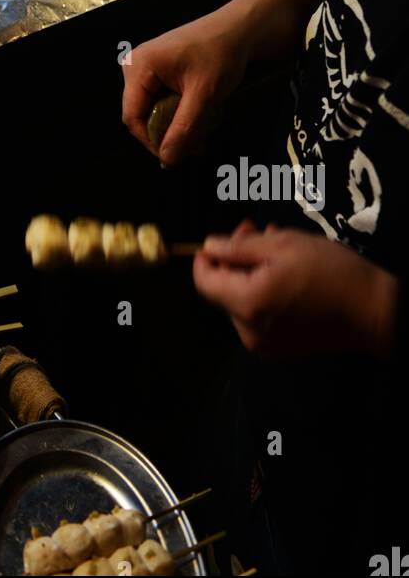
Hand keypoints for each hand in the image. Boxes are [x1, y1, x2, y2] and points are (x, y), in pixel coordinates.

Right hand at [121, 11, 248, 165]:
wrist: (238, 29)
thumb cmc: (221, 55)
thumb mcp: (204, 95)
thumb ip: (183, 128)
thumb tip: (167, 160)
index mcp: (139, 67)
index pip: (132, 116)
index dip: (151, 141)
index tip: (175, 157)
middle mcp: (135, 65)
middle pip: (143, 114)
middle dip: (171, 132)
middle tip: (199, 143)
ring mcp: (146, 67)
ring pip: (155, 110)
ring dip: (180, 124)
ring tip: (208, 124)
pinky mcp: (158, 70)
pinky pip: (162, 100)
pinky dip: (182, 111)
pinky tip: (204, 111)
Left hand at [193, 222, 397, 357]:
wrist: (372, 311)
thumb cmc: (330, 272)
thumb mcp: (282, 246)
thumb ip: (239, 248)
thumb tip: (208, 246)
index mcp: (247, 303)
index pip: (204, 282)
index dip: (205, 258)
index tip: (218, 238)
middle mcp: (248, 330)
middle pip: (223, 290)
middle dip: (234, 258)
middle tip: (254, 229)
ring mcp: (264, 343)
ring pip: (241, 301)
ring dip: (250, 272)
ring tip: (274, 246)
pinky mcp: (280, 347)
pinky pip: (258, 315)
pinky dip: (262, 292)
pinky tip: (283, 272)